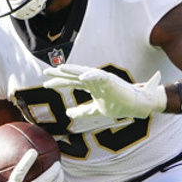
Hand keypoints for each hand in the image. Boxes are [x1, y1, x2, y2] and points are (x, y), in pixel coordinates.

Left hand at [43, 64, 165, 121]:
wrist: (136, 105)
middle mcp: (95, 80)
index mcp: (91, 85)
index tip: (46, 83)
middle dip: (60, 73)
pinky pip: (100, 77)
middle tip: (45, 71)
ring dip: (73, 70)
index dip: (59, 82)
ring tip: (61, 68)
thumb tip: (68, 114)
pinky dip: (91, 76)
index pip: (72, 81)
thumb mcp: (96, 110)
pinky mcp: (111, 81)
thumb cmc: (118, 104)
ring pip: (85, 72)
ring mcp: (102, 79)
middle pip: (75, 74)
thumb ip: (83, 111)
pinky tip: (82, 77)